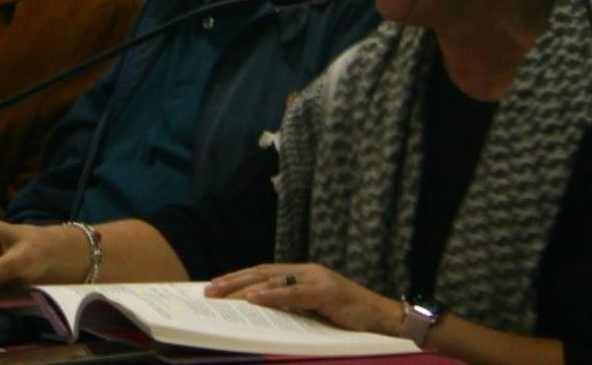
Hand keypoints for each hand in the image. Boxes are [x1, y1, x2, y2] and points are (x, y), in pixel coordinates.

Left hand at [205, 262, 401, 336]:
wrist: (382, 319)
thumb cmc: (349, 319)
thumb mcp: (315, 313)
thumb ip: (292, 309)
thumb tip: (262, 317)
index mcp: (302, 276)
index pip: (264, 273)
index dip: (240, 278)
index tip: (216, 286)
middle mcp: (306, 272)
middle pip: (262, 272)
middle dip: (234, 281)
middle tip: (209, 290)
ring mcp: (316, 279)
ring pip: (273, 280)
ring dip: (244, 287)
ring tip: (222, 293)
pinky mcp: (325, 291)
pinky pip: (293, 293)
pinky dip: (271, 295)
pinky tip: (254, 298)